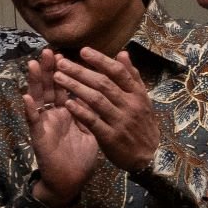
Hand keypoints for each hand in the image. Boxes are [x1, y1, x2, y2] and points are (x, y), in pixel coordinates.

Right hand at [23, 50, 98, 207]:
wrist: (70, 181)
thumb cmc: (79, 157)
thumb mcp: (90, 129)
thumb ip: (91, 110)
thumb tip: (101, 93)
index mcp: (67, 111)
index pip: (64, 86)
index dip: (64, 70)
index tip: (65, 52)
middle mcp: (53, 115)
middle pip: (49, 87)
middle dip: (48, 68)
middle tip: (48, 50)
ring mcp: (44, 124)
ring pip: (37, 99)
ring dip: (34, 82)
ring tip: (33, 64)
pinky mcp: (39, 138)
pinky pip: (34, 122)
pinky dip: (30, 110)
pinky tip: (26, 98)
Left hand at [51, 48, 159, 173]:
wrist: (149, 157)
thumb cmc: (142, 125)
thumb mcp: (143, 100)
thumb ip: (132, 77)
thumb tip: (123, 53)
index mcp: (137, 94)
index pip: (118, 72)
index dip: (101, 60)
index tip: (83, 50)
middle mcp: (130, 105)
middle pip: (103, 84)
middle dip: (81, 71)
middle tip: (61, 62)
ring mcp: (120, 121)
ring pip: (96, 100)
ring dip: (75, 87)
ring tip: (58, 77)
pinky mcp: (111, 137)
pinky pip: (93, 121)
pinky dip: (80, 111)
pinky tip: (66, 103)